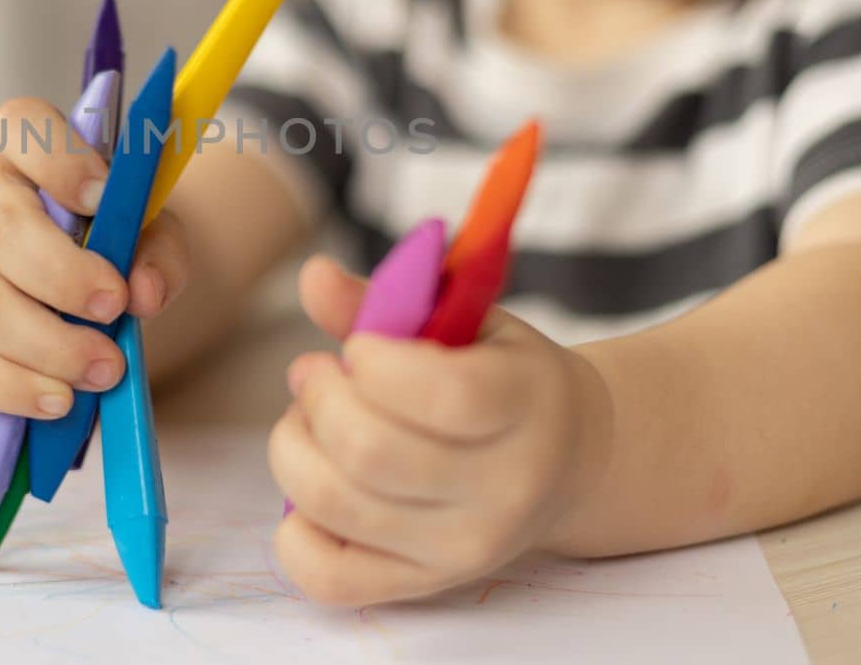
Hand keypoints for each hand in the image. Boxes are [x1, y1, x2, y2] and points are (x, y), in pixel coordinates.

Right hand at [0, 96, 189, 417]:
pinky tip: (60, 400)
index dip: (59, 160)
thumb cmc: (116, 231)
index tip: (105, 196)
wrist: (91, 273)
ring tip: (104, 370)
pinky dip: (16, 387)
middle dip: (57, 274)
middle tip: (113, 308)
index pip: (22, 128)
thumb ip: (161, 250)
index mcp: (21, 146)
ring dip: (45, 344)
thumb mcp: (154, 227)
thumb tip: (143, 293)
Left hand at [269, 255, 610, 606]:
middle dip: (318, 398)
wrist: (567, 459)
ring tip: (308, 420)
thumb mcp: (466, 318)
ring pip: (334, 505)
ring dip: (293, 447)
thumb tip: (311, 276)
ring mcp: (462, 548)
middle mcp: (501, 489)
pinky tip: (313, 481)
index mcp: (525, 405)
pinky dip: (293, 530)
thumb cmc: (502, 372)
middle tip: (316, 374)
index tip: (361, 346)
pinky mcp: (422, 584)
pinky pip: (327, 576)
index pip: (440, 394)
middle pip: (371, 451)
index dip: (373, 359)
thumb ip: (387, 297)